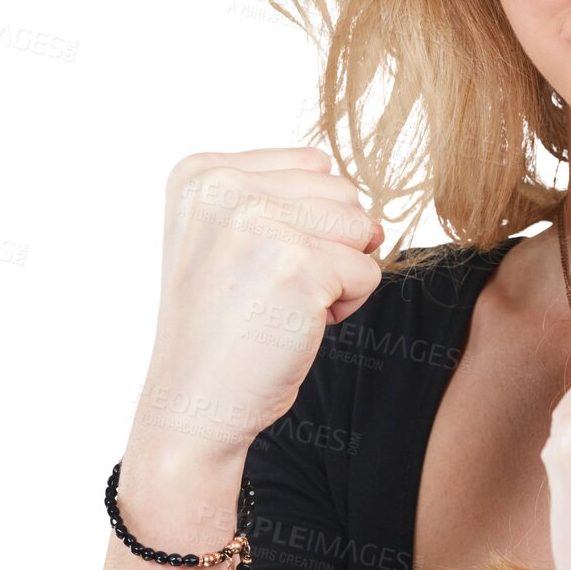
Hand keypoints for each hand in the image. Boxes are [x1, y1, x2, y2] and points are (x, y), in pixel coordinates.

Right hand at [139, 146, 384, 454]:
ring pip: (361, 227)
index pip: (312, 165)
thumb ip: (297, 204)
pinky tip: (294, 325)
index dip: (306, 221)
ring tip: (282, 305)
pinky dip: (346, 306)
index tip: (255, 264)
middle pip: (342, 193)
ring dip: (339, 274)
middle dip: (327, 247)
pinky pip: (368, 272)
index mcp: (202, 173)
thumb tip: (377, 221)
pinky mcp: (297, 265)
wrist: (193, 404)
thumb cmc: (223, 328)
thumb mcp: (234, 240)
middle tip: (269, 292)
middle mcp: (223, 187)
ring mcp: (258, 222)